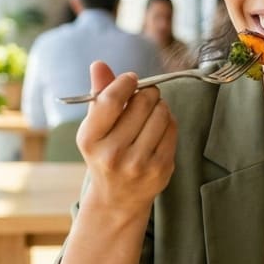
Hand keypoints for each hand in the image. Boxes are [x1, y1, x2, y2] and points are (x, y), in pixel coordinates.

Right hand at [76, 61, 177, 212]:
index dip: (125, 82)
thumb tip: (99, 64)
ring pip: (161, 113)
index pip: (111, 100)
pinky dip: (168, 123)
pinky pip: (172, 129)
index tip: (131, 79)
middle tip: (145, 96)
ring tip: (151, 114)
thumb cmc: (105, 154)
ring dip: (159, 106)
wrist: (117, 198)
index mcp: (90, 140)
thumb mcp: (94, 128)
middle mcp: (112, 154)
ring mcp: (138, 164)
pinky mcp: (161, 169)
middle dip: (147, 93)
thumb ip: (99, 95)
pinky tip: (158, 130)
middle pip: (142, 103)